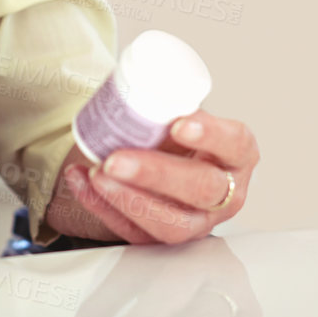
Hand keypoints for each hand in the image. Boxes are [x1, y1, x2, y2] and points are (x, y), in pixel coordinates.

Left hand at [47, 110, 258, 244]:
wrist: (158, 159)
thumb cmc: (172, 132)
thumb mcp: (178, 112)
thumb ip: (167, 100)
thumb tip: (135, 76)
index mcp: (236, 153)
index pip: (235, 144)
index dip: (211, 136)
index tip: (179, 124)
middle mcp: (226, 193)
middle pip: (200, 189)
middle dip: (154, 173)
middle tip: (116, 158)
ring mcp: (199, 222)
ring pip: (172, 224)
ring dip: (128, 199)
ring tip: (96, 173)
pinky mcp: (166, 240)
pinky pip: (137, 234)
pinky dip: (102, 207)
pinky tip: (81, 182)